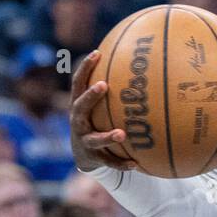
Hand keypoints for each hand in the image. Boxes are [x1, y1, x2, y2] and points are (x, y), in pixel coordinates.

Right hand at [70, 50, 136, 171]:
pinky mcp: (93, 158)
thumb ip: (112, 89)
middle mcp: (78, 122)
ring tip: (122, 134)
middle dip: (90, 96)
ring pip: (94, 139)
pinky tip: (136, 164)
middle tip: (103, 85)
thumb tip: (138, 64)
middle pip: (80, 107)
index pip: (78, 84)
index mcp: (79, 106)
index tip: (97, 52)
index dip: (85, 68)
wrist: (84, 156)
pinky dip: (122, 163)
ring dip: (107, 136)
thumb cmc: (96, 122)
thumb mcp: (99, 106)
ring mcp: (84, 141)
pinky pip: (109, 161)